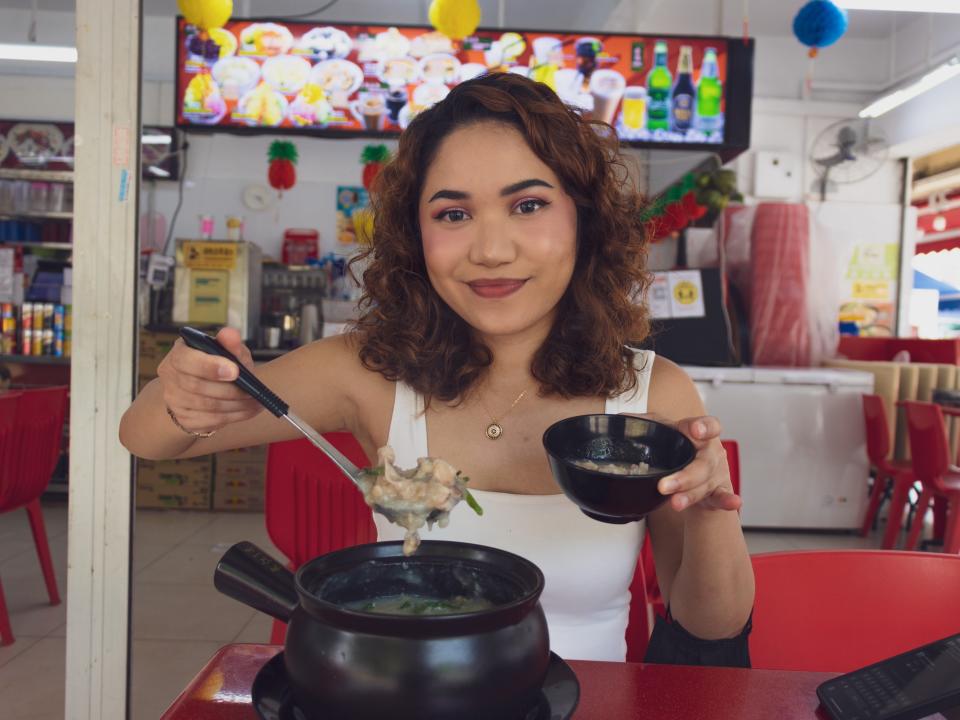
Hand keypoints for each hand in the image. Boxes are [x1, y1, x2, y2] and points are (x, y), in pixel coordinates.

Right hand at [156, 327, 261, 433]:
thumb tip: (230, 335)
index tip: (235, 371)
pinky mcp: (184, 418)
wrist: (203, 389)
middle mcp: (170, 375)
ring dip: (236, 405)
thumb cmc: (217, 365)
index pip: (186, 360)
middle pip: (197, 386)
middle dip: (230, 389)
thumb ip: (230, 343)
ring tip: (256, 401)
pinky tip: (250, 410)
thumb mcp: (227, 351)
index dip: (210, 366)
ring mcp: (174, 399)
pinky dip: (236, 416)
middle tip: (253, 391)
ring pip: (207, 406)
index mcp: (179, 353)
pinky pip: (212, 420)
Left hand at [622, 413, 741, 512]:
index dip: (704, 427)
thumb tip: (618, 420)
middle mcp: (710, 453)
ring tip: (675, 502)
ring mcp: (715, 473)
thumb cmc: (679, 447)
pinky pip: (722, 497)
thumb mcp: (663, 432)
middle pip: (702, 464)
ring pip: (705, 484)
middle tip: (664, 486)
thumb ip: (643, 425)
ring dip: (690, 495)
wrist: (695, 471)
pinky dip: (727, 501)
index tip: (695, 430)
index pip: (708, 425)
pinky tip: (733, 503)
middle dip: (684, 477)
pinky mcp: (717, 490)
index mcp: (699, 434)